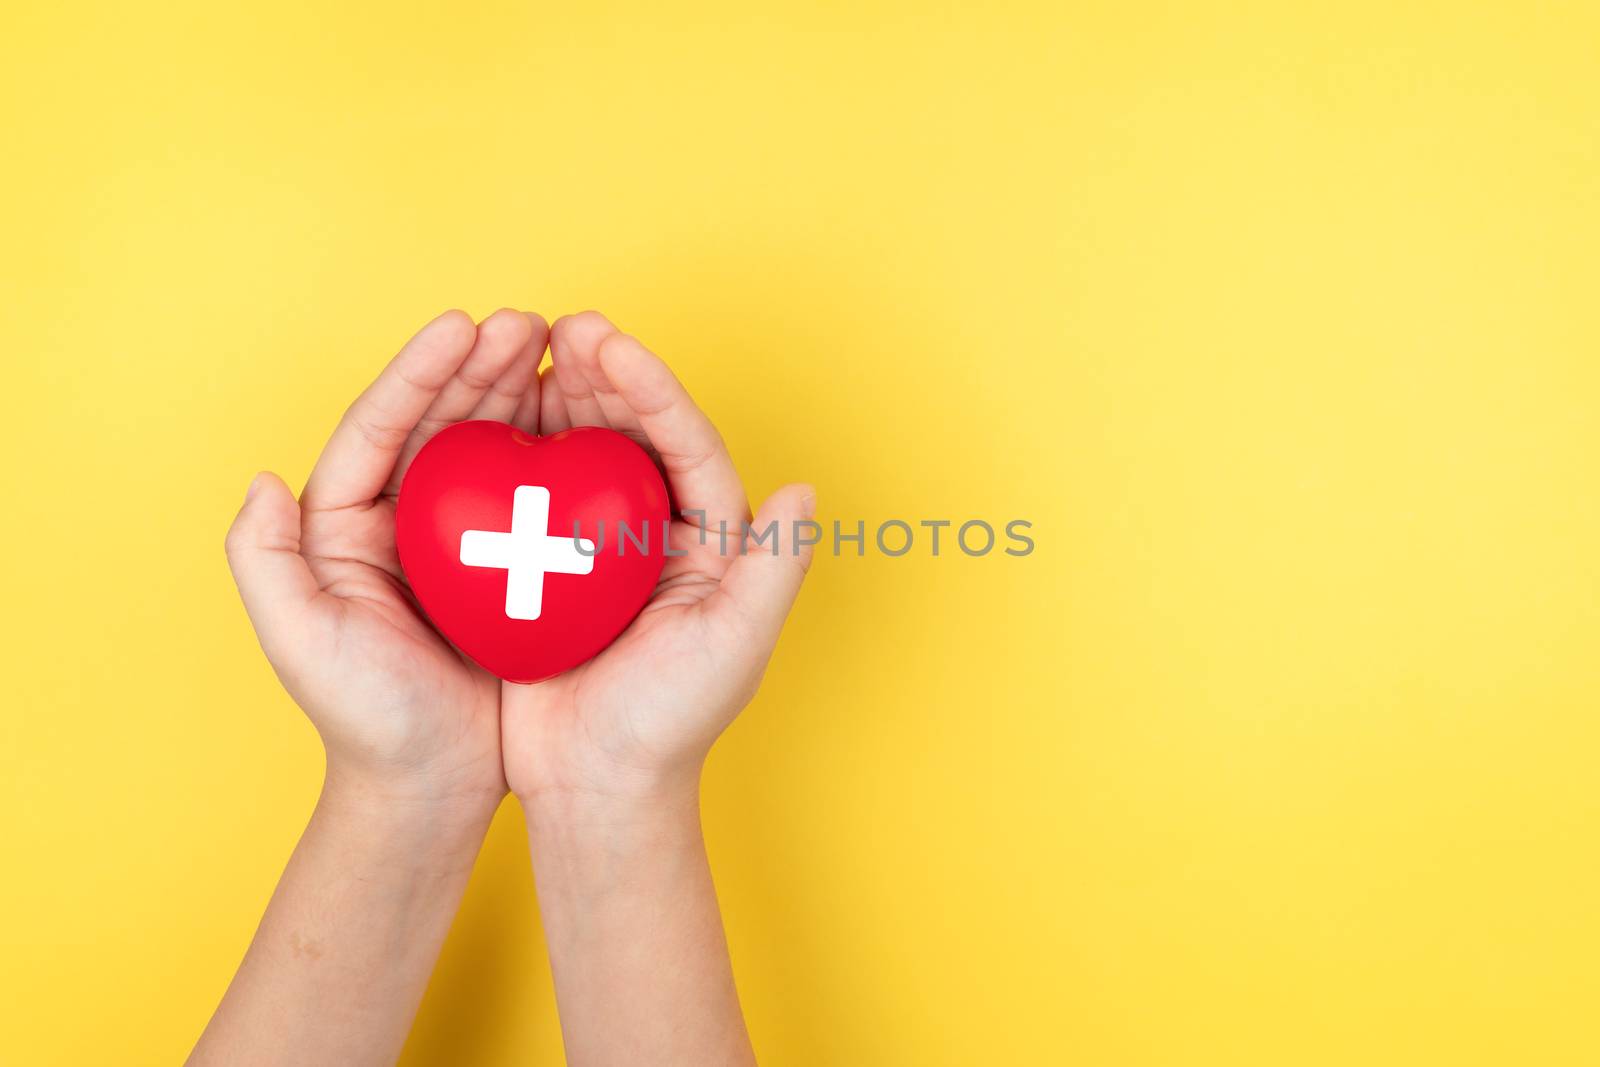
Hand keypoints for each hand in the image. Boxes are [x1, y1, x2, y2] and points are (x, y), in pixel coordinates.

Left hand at [225, 308, 548, 811]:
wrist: (430, 782)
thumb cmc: (366, 718)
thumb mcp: (300, 642)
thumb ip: (265, 562)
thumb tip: (263, 481)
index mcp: (342, 525)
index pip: (377, 428)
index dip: (418, 373)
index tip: (461, 328)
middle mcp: (397, 518)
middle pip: (436, 421)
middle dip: (478, 366)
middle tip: (526, 323)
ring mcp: (454, 538)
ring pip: (486, 444)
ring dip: (519, 391)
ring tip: (560, 348)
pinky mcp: (505, 563)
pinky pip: (529, 490)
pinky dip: (553, 447)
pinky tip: (586, 419)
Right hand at [500, 312, 815, 805]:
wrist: (598, 786)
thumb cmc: (673, 722)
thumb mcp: (735, 644)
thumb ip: (775, 565)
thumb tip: (804, 489)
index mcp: (711, 541)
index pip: (686, 445)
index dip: (652, 390)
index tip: (610, 344)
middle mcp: (657, 534)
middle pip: (633, 435)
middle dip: (603, 375)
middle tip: (564, 327)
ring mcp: (597, 549)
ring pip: (578, 454)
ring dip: (557, 398)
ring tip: (525, 346)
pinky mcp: (544, 570)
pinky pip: (527, 496)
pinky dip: (510, 452)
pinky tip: (483, 415)